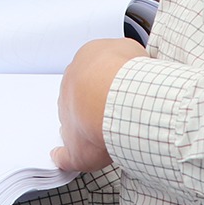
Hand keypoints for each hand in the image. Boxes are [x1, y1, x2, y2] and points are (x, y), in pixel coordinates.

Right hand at [53, 38, 146, 172]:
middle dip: (105, 94)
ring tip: (137, 95)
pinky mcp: (117, 46)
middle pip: (90, 83)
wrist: (116, 104)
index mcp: (65, 97)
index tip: (105, 123)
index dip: (91, 113)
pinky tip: (144, 79)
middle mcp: (76, 74)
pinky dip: (135, 62)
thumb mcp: (78, 155)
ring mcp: (96, 57)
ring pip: (108, 65)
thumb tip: (58, 158)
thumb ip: (66, 157)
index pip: (75, 103)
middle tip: (123, 111)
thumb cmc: (97, 126)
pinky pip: (127, 52)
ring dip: (119, 77)